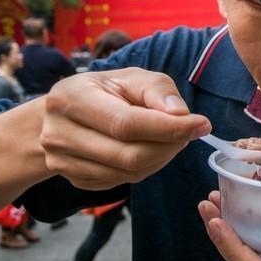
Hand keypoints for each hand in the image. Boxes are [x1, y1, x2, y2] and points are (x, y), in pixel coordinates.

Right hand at [40, 68, 210, 189]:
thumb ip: (157, 90)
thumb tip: (181, 115)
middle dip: (169, 146)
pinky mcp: (73, 180)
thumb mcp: (129, 77)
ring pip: (127, 173)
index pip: (126, 123)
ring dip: (160, 159)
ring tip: (171, 140)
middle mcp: (59, 133)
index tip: (200, 124)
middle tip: (189, 133)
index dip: (168, 128)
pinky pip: (120, 182)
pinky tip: (151, 151)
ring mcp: (62, 161)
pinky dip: (145, 169)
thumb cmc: (101, 91)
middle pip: (128, 155)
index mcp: (72, 98)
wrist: (61, 114)